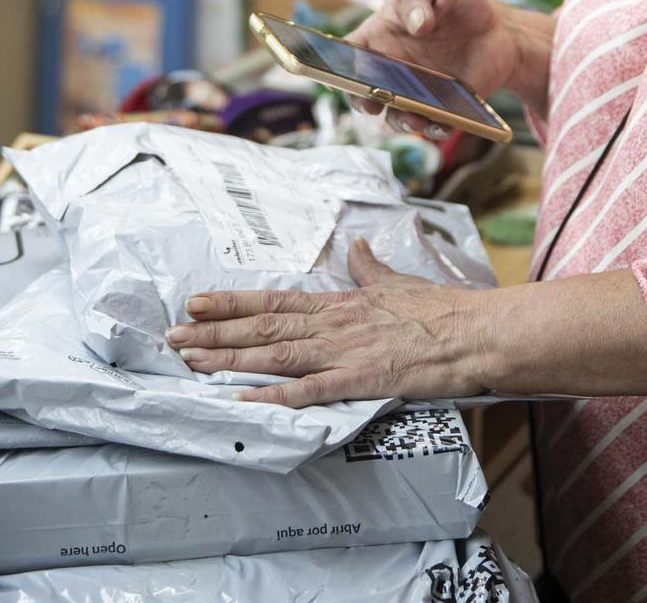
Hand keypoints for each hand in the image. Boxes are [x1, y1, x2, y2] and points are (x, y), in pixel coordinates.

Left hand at [166, 240, 497, 407]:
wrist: (474, 332)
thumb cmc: (440, 309)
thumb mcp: (397, 281)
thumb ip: (369, 268)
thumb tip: (356, 246)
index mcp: (338, 303)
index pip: (273, 301)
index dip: (231, 303)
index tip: (195, 303)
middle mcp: (332, 325)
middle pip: (262, 329)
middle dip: (213, 333)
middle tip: (173, 336)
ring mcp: (343, 352)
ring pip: (274, 355)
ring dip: (229, 359)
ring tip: (191, 361)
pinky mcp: (359, 380)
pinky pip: (309, 390)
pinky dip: (273, 395)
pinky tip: (243, 400)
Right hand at [347, 0, 541, 137]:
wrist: (498, 27)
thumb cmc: (455, 0)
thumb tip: (418, 23)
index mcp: (378, 37)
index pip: (347, 54)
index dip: (333, 66)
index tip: (336, 74)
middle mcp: (390, 70)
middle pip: (364, 93)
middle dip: (362, 102)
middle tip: (371, 103)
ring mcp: (415, 92)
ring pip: (396, 115)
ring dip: (400, 121)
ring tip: (414, 118)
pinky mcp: (442, 108)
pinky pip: (432, 124)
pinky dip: (434, 128)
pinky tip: (442, 123)